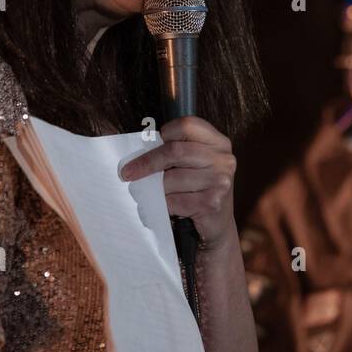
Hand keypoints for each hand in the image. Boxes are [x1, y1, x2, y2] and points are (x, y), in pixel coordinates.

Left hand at [120, 116, 236, 250]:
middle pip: (175, 151)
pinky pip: (174, 200)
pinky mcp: (212, 203)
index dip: (164, 133)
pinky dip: (163, 204)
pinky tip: (165, 206)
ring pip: (171, 179)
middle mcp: (223, 159)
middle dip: (147, 162)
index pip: (186, 125)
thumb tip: (139, 149)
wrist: (218, 225)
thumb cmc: (198, 189)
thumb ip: (176, 150)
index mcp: (218, 142)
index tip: (147, 143)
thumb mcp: (195, 163)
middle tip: (127, 173)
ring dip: (156, 188)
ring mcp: (220, 181)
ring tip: (152, 193)